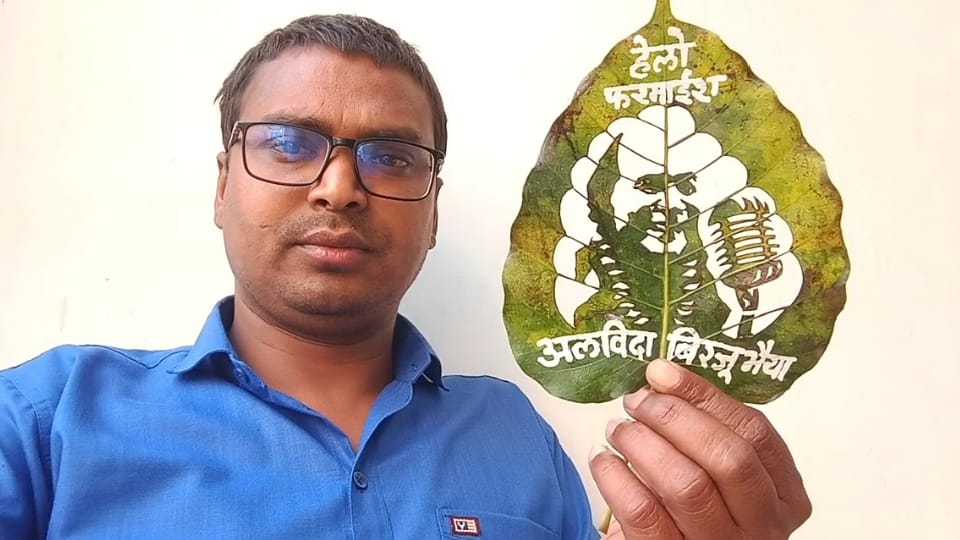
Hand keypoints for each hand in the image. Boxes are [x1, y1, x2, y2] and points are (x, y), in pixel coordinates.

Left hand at [590, 359, 811, 538]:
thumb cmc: (694, 511)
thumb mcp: (717, 471)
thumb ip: (705, 429)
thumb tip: (661, 376)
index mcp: (784, 496)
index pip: (756, 433)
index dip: (706, 396)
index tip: (663, 372)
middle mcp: (762, 527)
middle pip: (728, 458)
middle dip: (674, 418)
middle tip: (638, 401)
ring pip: (687, 486)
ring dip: (643, 444)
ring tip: (618, 429)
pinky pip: (644, 513)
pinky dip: (617, 478)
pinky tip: (604, 460)